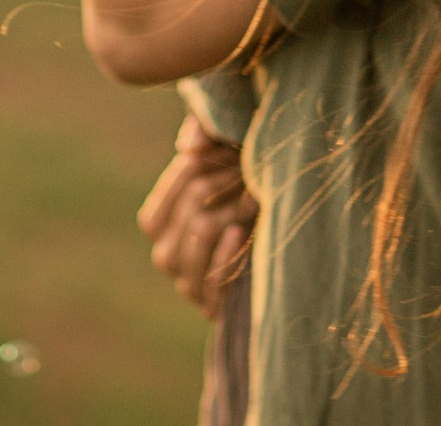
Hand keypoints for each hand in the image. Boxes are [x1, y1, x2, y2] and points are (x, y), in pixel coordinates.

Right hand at [136, 115, 255, 315]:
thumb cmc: (249, 186)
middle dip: (218, 189)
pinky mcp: (217, 305)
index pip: (153, 216)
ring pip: (197, 241)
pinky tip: (241, 232)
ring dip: (227, 214)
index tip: (222, 151)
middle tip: (248, 169)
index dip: (183, 178)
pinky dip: (224, 253)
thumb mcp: (226, 150)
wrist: (287, 239)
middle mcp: (168, 259)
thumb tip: (187, 146)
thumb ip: (204, 135)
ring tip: (252, 196)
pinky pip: (211, 281)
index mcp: (160, 229)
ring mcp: (190, 285)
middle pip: (184, 218)